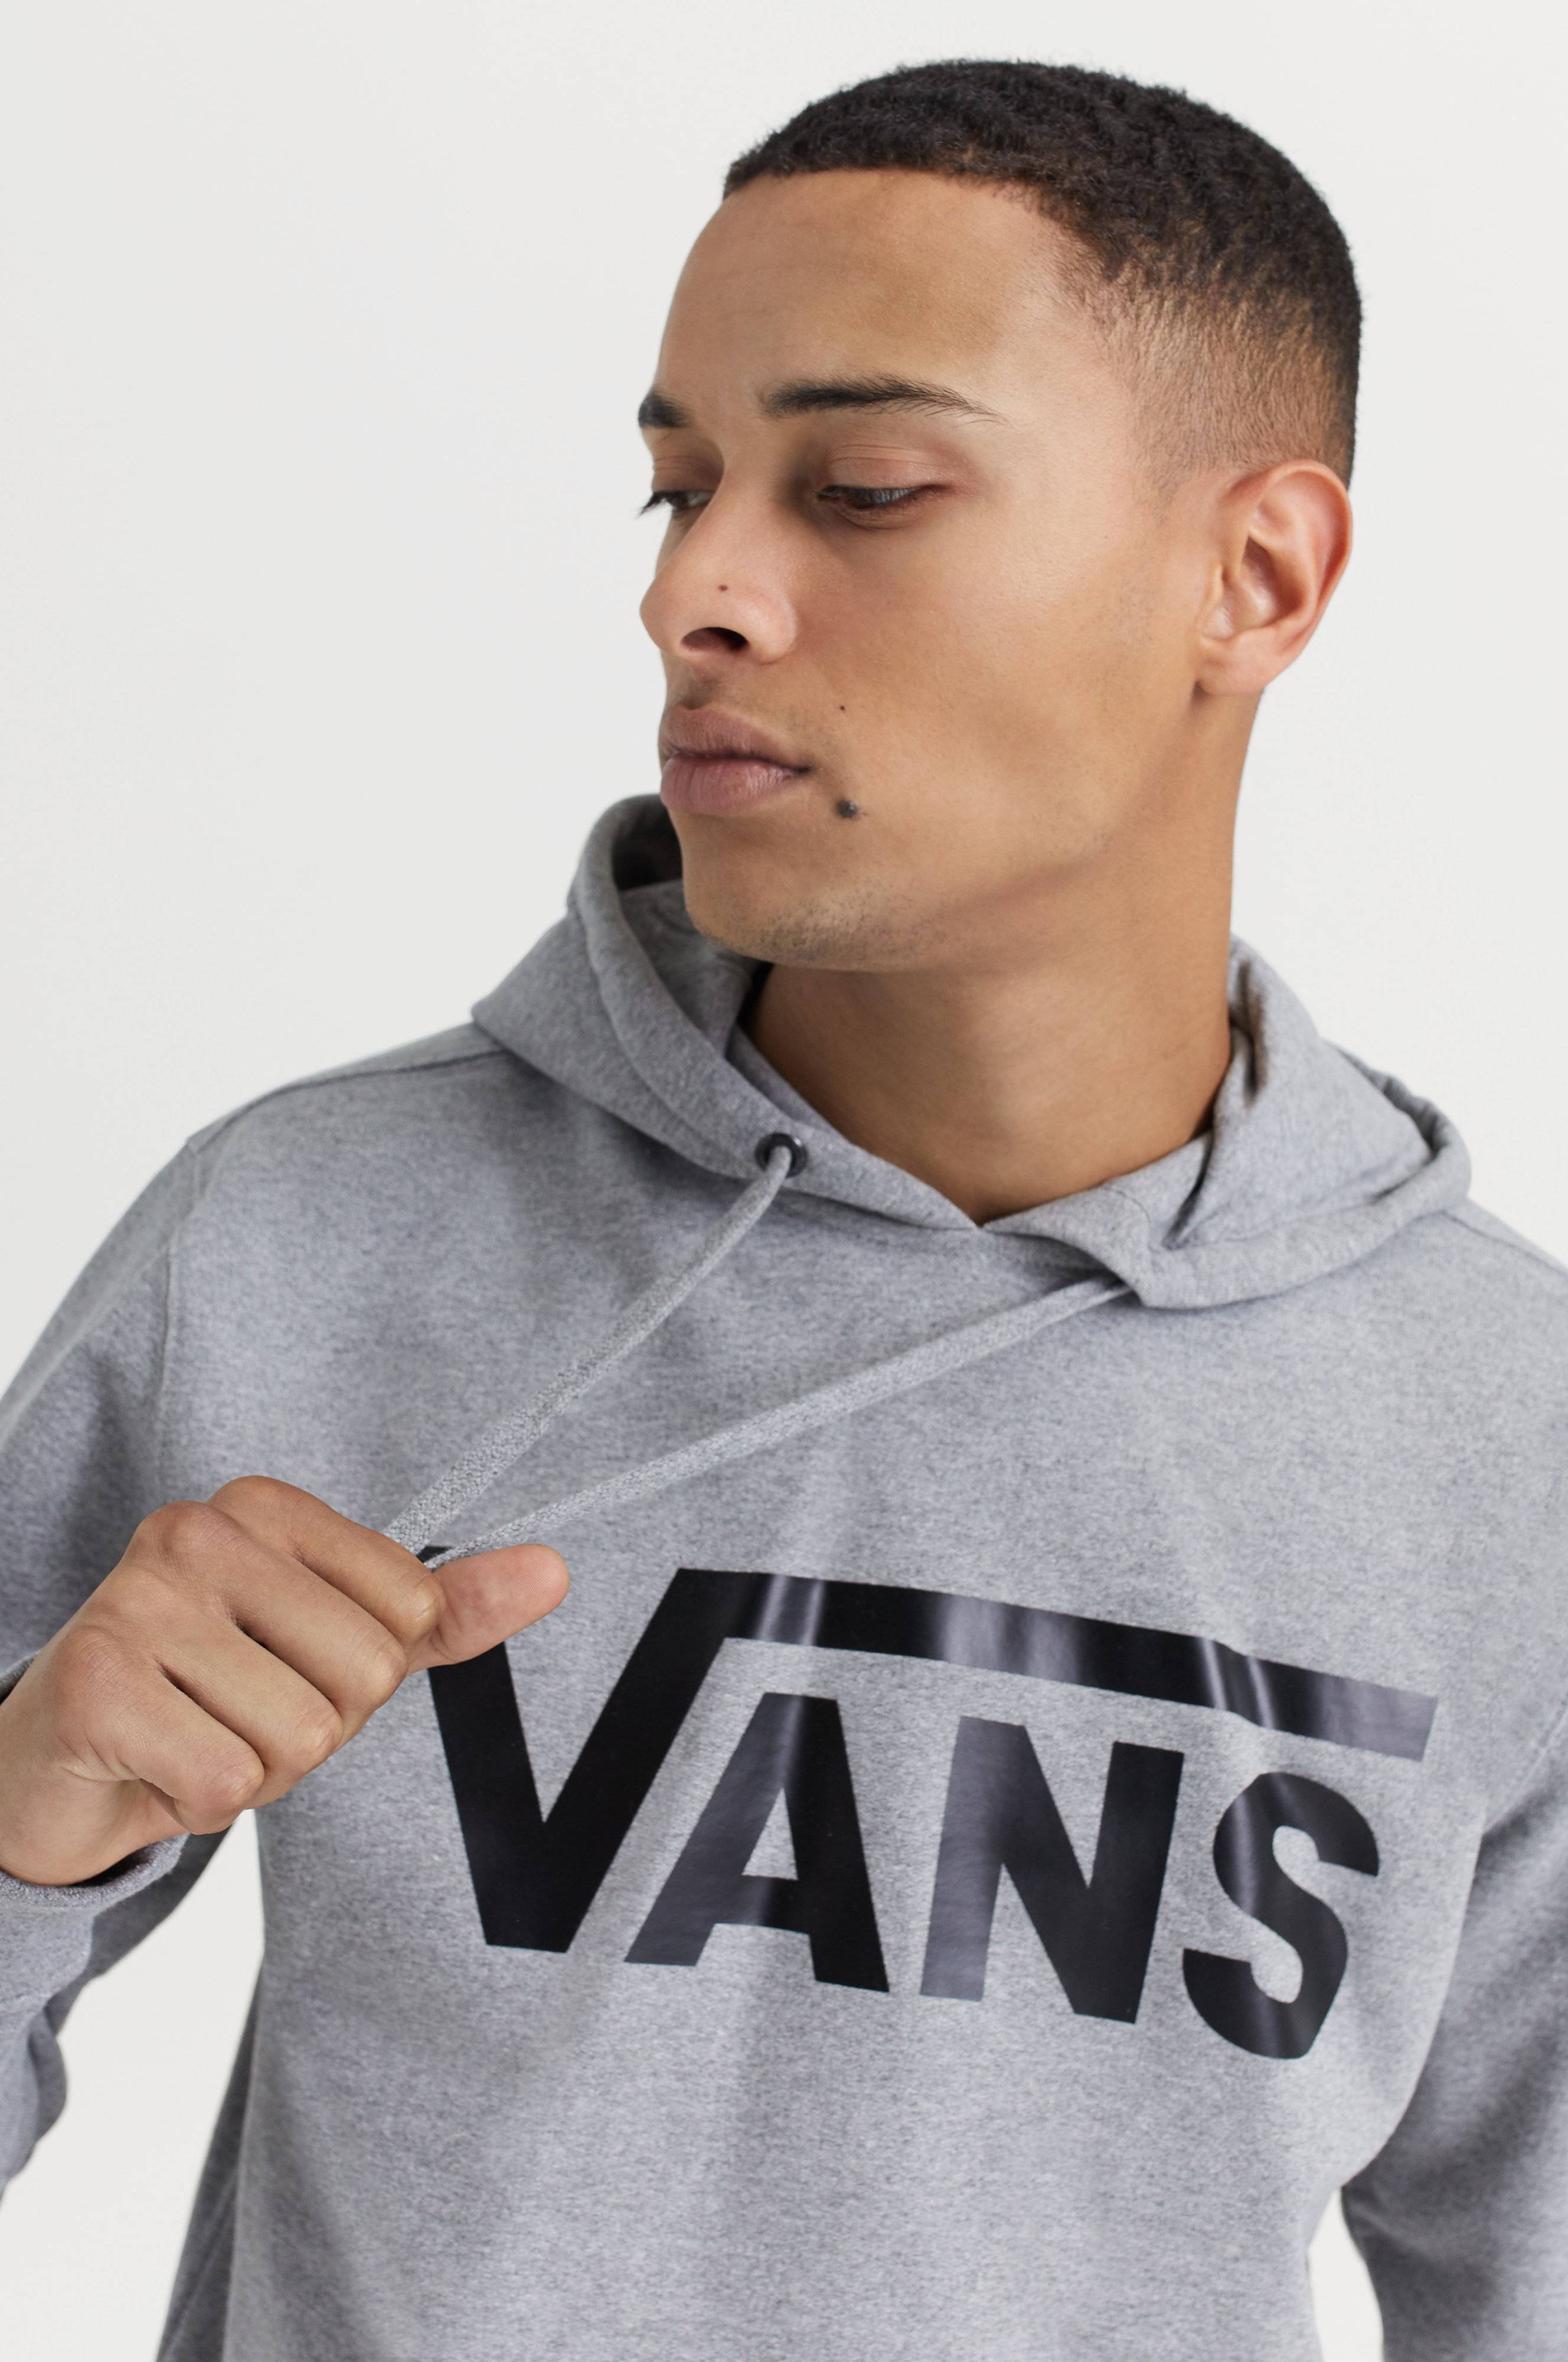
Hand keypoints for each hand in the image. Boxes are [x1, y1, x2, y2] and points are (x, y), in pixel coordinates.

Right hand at [0, 1477, 567, 1886]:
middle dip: (311, 1729)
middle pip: (361, 1677)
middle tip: (233, 1714)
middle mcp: (196, 1531)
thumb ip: (447, 1611)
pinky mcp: (94, 1685)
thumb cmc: (208, 1694)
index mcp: (264, 1507)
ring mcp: (138, 1601)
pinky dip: (198, 1802)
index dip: (361, 1673)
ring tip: (192, 1736)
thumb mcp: (340, 1644)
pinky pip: (226, 1781)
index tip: (284, 1667)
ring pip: (296, 1736)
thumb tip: (554, 1571)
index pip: (410, 1611)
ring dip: (254, 1770)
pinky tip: (153, 1765)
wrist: (58, 1762)